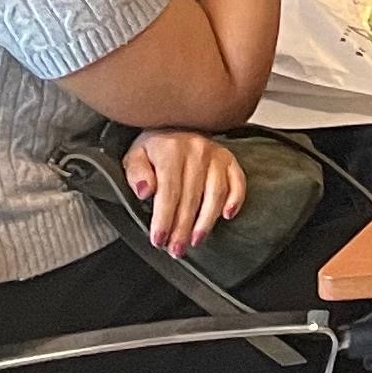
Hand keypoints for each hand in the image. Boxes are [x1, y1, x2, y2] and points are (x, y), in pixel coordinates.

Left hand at [123, 130, 246, 253]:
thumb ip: (136, 173)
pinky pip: (237, 180)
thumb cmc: (153, 147)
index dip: (164, 219)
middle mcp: (196, 149)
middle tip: (176, 249)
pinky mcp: (228, 158)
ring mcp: (215, 154)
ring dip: (206, 221)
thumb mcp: (134, 156)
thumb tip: (144, 191)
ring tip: (196, 240)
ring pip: (215, 193)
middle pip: (191, 197)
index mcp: (170, 149)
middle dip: (182, 228)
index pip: (168, 191)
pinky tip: (227, 215)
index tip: (159, 240)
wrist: (173, 123)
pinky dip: (235, 199)